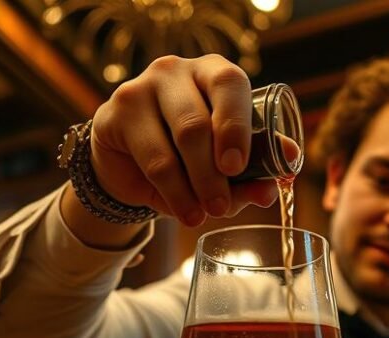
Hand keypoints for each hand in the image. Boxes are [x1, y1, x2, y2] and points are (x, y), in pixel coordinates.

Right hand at [88, 54, 279, 227]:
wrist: (133, 161)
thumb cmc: (190, 154)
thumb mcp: (225, 160)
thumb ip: (253, 170)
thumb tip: (274, 188)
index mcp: (212, 72)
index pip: (228, 83)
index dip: (235, 125)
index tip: (237, 166)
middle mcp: (175, 71)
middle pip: (197, 122)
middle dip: (213, 172)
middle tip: (221, 206)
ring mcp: (141, 88)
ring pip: (173, 143)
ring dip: (194, 187)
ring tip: (204, 214)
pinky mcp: (115, 113)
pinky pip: (151, 159)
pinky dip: (173, 193)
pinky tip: (185, 212)